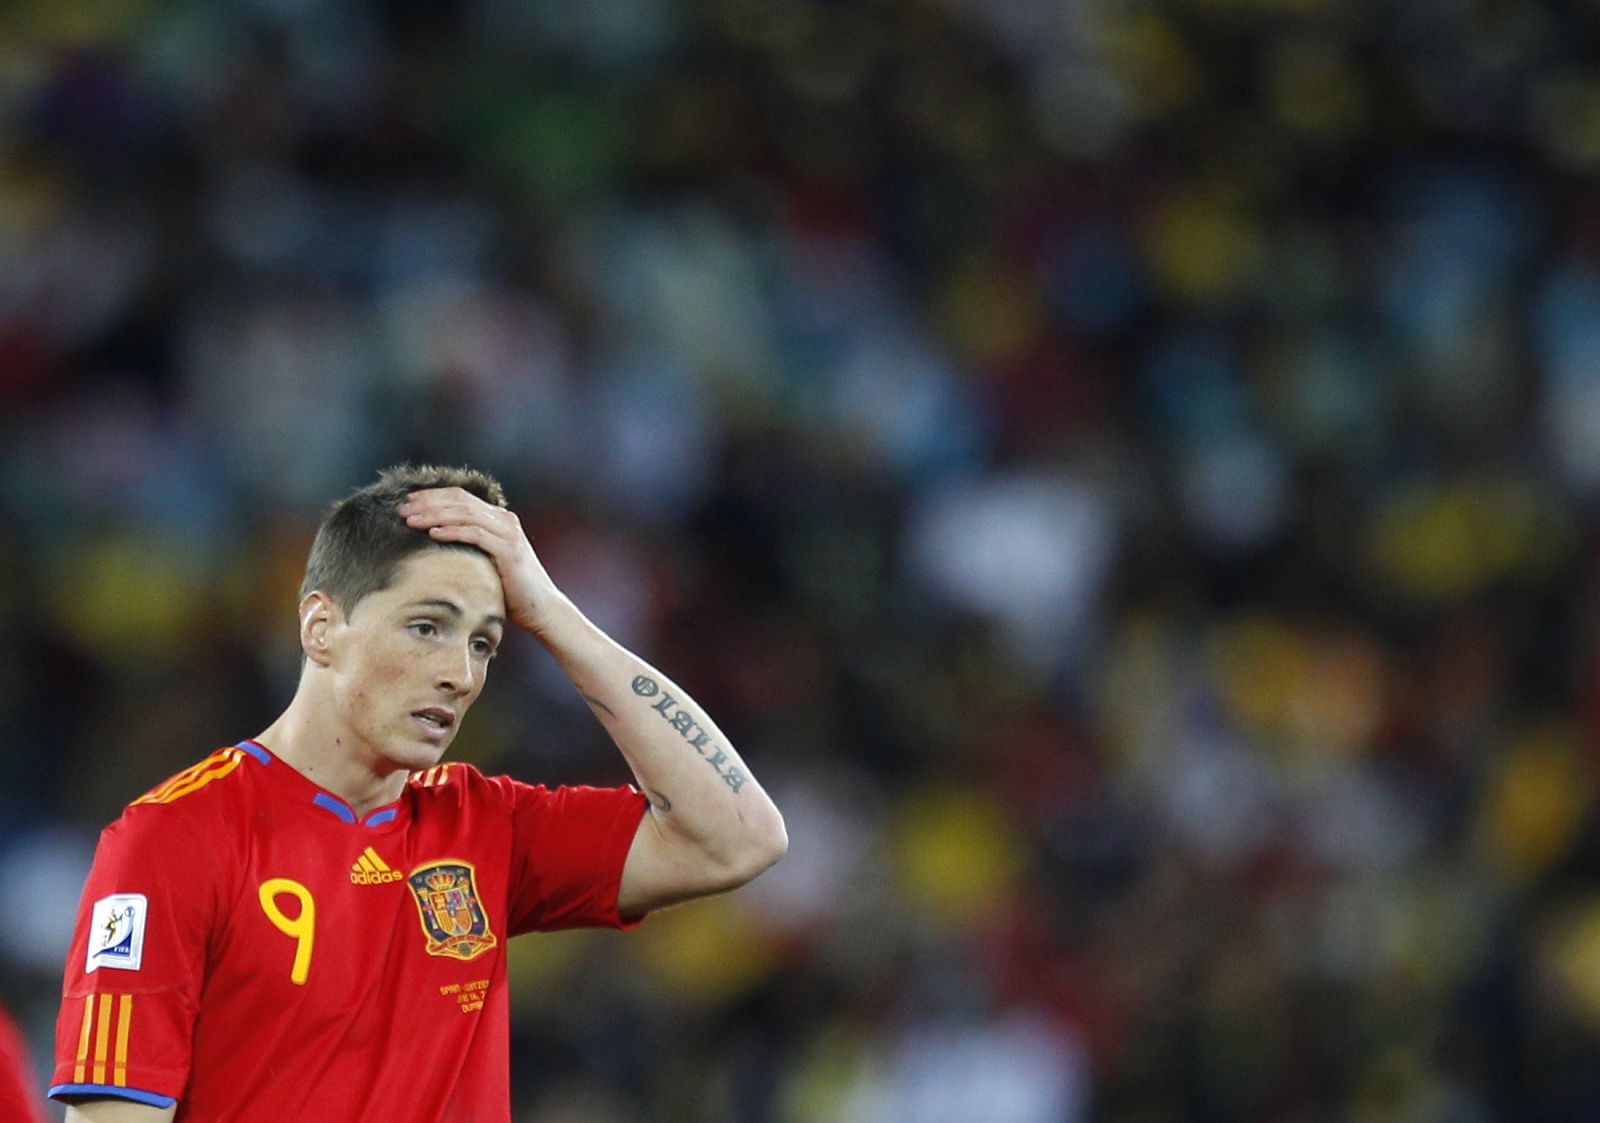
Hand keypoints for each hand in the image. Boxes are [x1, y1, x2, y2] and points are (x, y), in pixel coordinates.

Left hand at [397, 487, 561, 633]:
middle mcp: (505, 520)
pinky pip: (475, 534)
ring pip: (465, 514)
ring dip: (434, 515)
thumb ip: (471, 548)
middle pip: (460, 500)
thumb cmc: (512, 591)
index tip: (408, 501)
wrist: (543, 609)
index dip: (433, 496)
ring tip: (410, 520)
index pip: (461, 497)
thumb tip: (435, 546)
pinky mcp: (508, 550)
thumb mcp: (488, 562)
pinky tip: (432, 533)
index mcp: (499, 519)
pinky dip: (452, 531)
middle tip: (402, 508)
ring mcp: (508, 533)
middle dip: (428, 502)